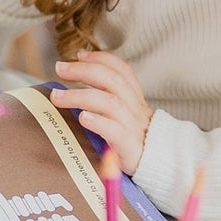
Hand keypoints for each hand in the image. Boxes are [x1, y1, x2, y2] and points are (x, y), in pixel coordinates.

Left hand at [52, 49, 153, 173]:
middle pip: (111, 80)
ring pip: (109, 103)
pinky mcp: (129, 146)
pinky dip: (98, 122)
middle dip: (84, 71)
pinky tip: (83, 118)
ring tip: (58, 97)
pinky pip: (115, 131)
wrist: (162, 165)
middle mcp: (134, 108)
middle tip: (60, 68)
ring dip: (80, 95)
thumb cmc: (137, 142)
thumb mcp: (127, 118)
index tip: (80, 55)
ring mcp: (132, 126)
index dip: (102, 59)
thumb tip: (76, 91)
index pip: (121, 71)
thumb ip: (109, 103)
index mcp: (135, 99)